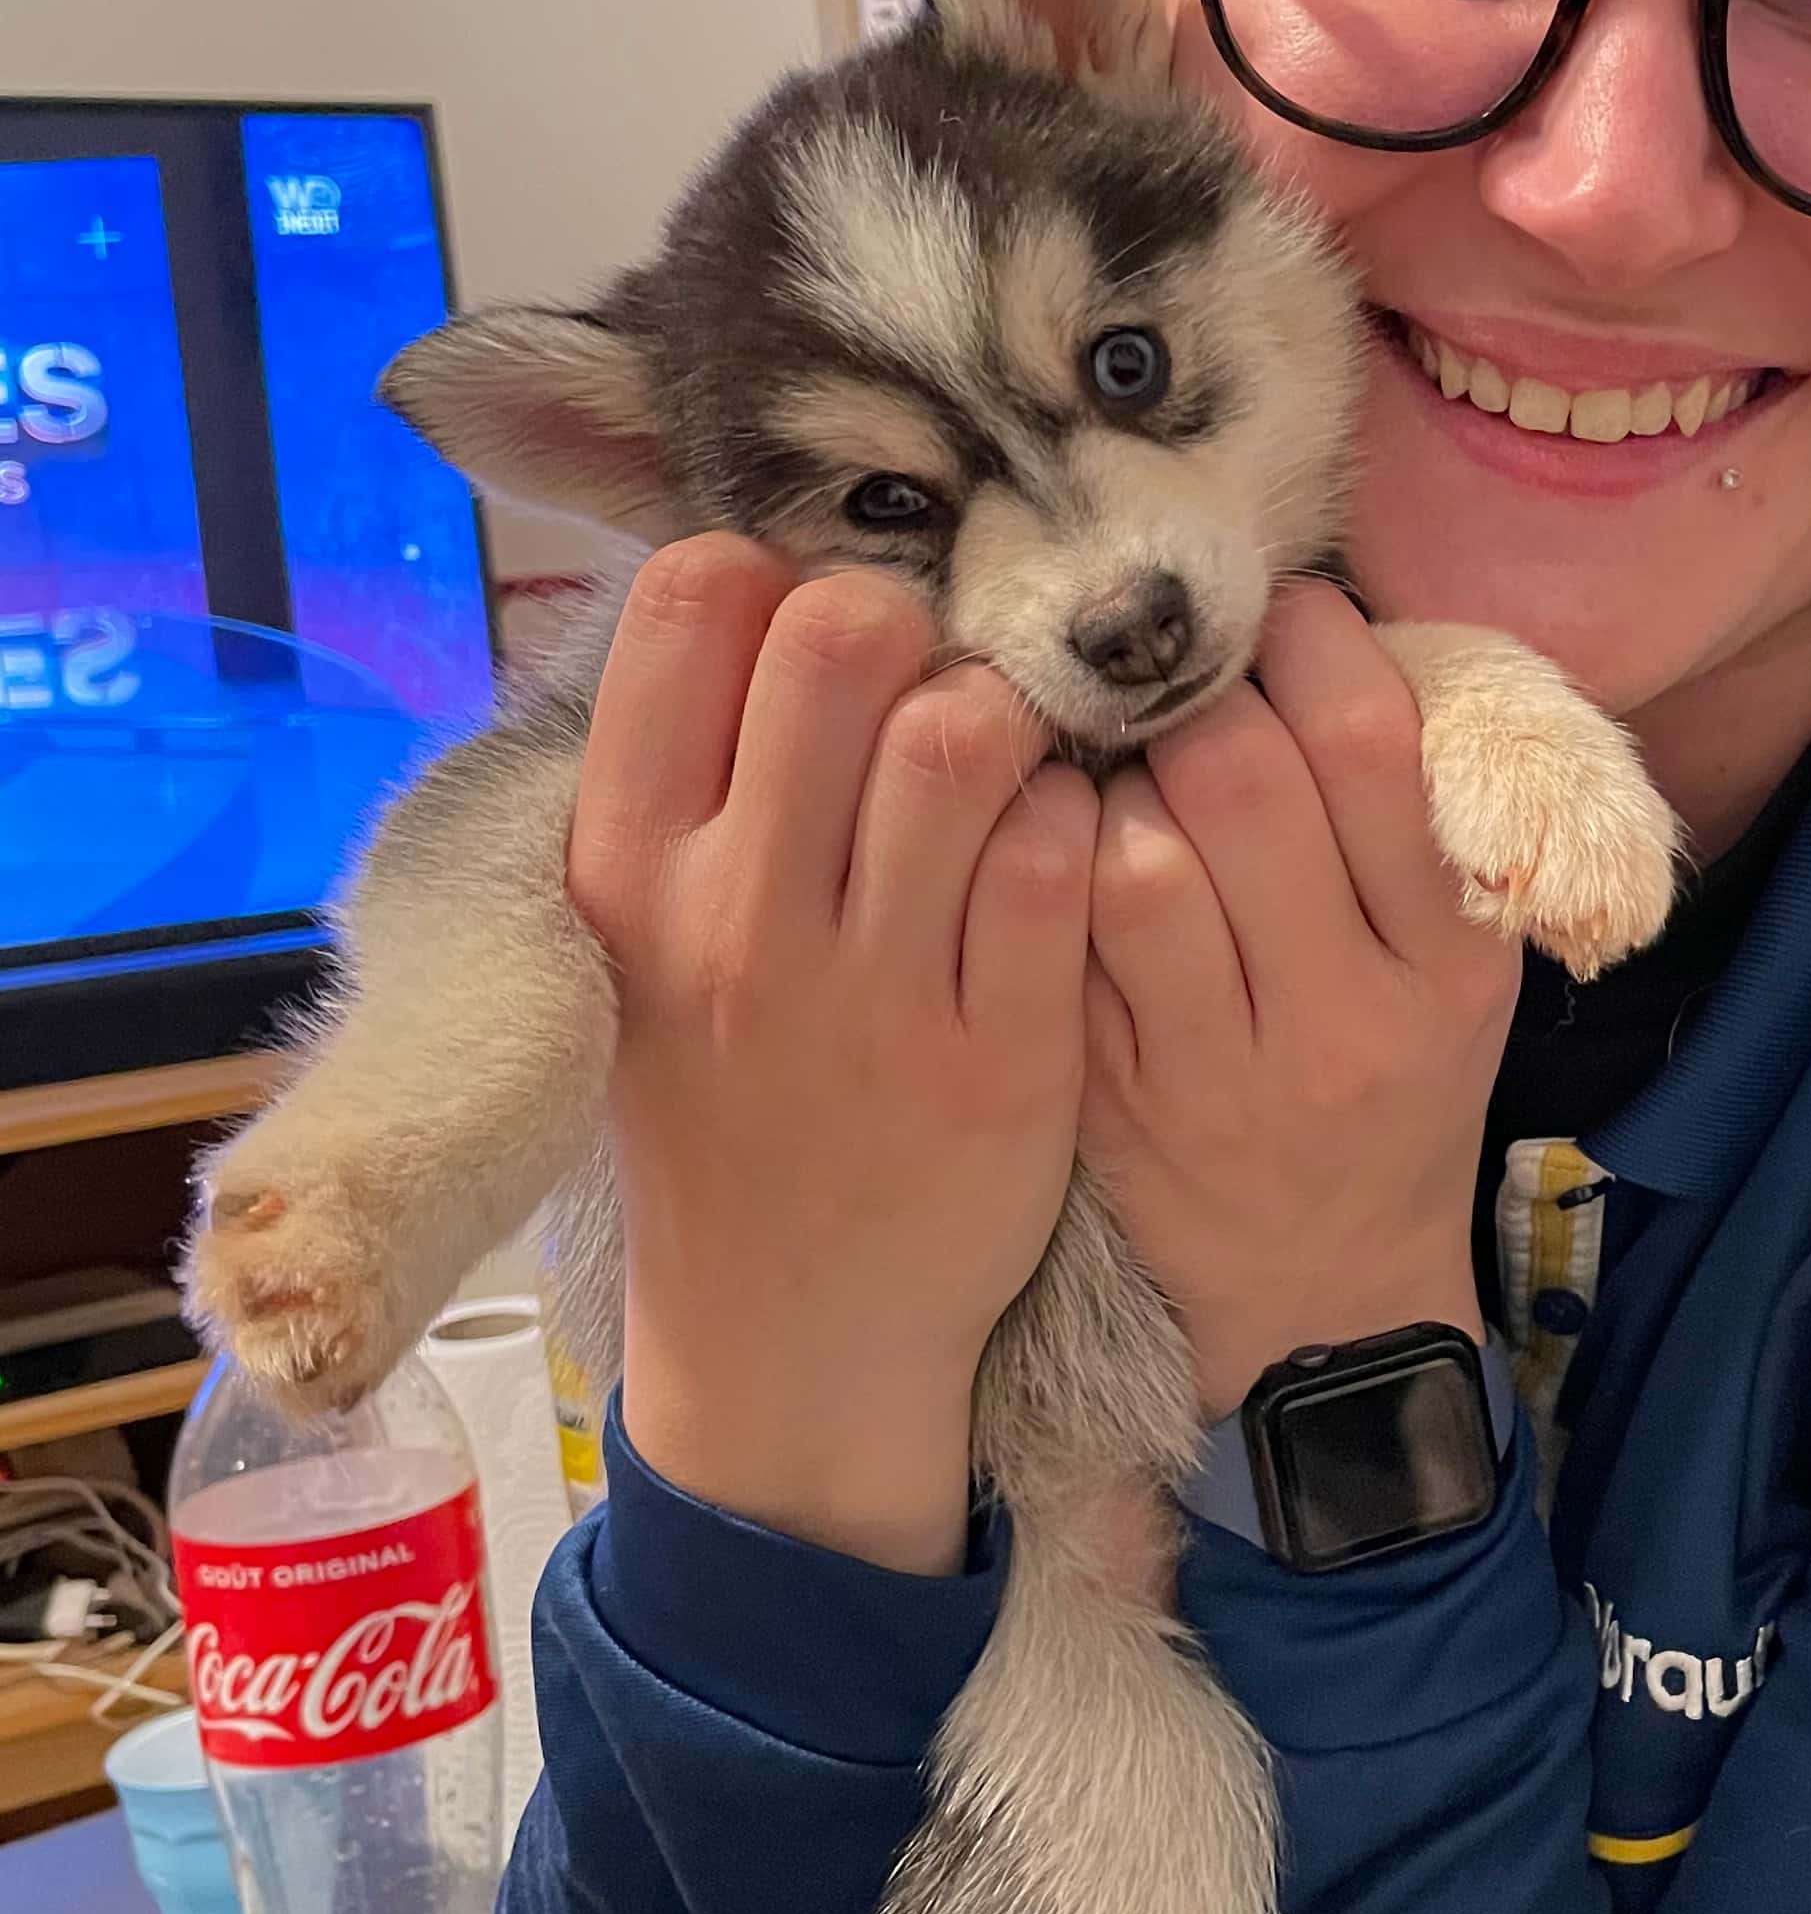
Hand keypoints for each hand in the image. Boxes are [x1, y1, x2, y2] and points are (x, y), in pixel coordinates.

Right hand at [569, 539, 1097, 1571]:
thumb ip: (692, 774)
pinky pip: (1067, 861)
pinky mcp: (1003, 1061)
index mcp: (627, 866)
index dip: (780, 581)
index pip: (695, 602)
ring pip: (969, 733)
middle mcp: (735, 919)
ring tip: (1001, 780)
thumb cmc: (730, 1096)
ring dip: (1009, 724)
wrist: (789, 1333)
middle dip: (912, 629)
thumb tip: (771, 580)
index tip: (815, 648)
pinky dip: (1080, 830)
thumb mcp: (646, 939)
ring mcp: (872, 995)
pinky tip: (1058, 864)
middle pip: (845, 634)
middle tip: (928, 697)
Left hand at [1076, 580, 1521, 1420]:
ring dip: (1112, 786)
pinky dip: (1050, 871)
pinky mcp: (1119, 1106)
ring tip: (1125, 781)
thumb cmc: (1393, 1085)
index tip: (1278, 622)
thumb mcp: (1455, 969)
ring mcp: (1226, 1070)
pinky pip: (1063, 946)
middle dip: (1192, 704)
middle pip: (1240, 778)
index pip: (1370, 741)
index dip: (1304, 642)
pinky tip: (1063, 855)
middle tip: (1180, 694)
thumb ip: (1414, 821)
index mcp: (1451, 957)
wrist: (1328, 1293)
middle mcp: (1349, 1014)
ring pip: (1136, 860)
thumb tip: (1325, 630)